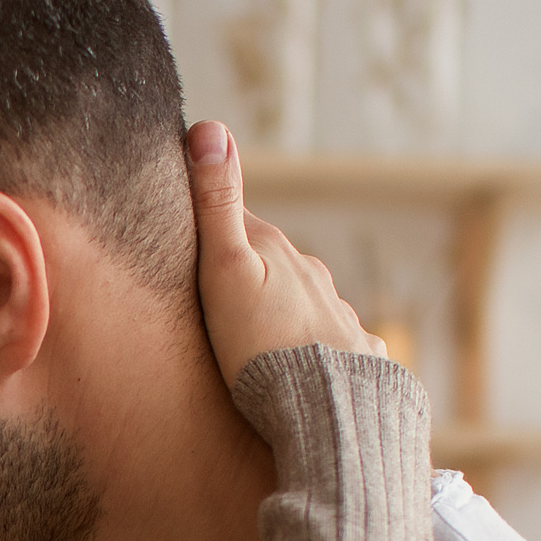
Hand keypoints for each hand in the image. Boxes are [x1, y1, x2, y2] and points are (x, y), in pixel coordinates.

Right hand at [185, 119, 387, 388]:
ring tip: (253, 344)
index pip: (235, 220)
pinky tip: (300, 372)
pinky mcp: (357, 356)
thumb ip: (216, 205)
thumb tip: (210, 127)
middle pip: (271, 263)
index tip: (182, 234)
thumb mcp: (224, 271)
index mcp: (276, 250)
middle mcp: (313, 275)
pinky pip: (331, 345)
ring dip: (279, 314)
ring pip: (302, 303)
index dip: (207, 222)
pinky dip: (312, 350)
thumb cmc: (260, 347)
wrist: (325, 413)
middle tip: (211, 301)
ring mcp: (339, 315)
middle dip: (245, 273)